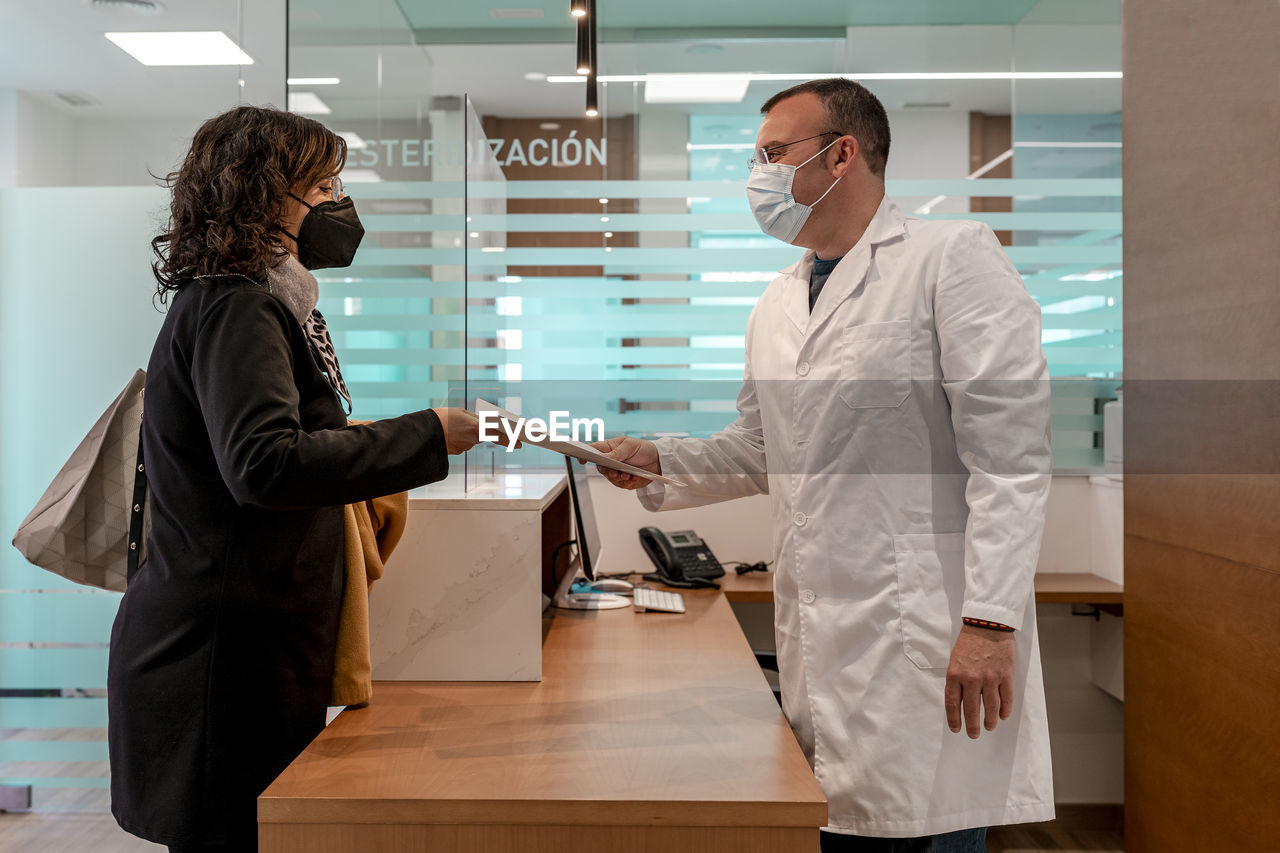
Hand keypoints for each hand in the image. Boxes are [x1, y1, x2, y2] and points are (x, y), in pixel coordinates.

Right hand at [431, 408, 519, 454]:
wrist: (423, 433)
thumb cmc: (441, 418)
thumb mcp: (461, 413)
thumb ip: (476, 418)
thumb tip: (484, 423)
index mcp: (477, 428)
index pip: (499, 434)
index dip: (511, 439)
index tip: (521, 443)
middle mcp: (473, 439)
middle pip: (489, 436)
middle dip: (501, 438)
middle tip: (518, 441)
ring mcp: (465, 447)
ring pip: (475, 439)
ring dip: (473, 433)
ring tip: (460, 425)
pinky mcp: (457, 451)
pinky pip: (465, 442)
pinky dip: (462, 437)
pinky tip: (454, 432)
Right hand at [590, 436, 659, 489]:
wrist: (658, 461)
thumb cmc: (644, 449)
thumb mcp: (630, 446)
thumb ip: (617, 452)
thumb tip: (603, 457)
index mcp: (609, 448)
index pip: (593, 450)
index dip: (585, 454)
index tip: (582, 459)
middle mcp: (611, 460)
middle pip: (600, 468)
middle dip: (608, 471)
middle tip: (615, 471)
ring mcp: (617, 471)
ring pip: (610, 478)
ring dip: (620, 478)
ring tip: (629, 474)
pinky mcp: (624, 480)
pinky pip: (620, 485)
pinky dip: (627, 482)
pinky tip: (634, 477)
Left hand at [944, 624, 1015, 738]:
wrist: (987, 624)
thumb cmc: (969, 641)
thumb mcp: (955, 659)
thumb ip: (956, 679)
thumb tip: (960, 701)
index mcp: (955, 674)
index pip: (953, 704)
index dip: (954, 719)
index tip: (956, 729)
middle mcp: (971, 679)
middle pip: (972, 710)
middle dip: (972, 726)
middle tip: (973, 734)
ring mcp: (990, 678)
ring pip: (991, 708)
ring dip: (990, 721)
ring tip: (989, 726)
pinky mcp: (1005, 675)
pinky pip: (1006, 698)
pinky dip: (1005, 710)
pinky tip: (1003, 715)